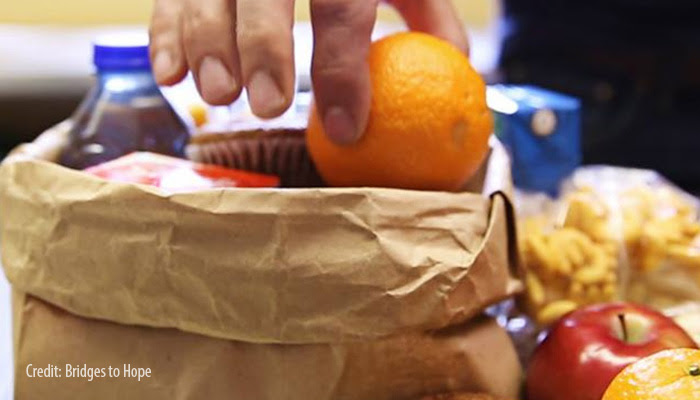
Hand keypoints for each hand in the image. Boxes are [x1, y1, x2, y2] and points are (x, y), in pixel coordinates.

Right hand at [149, 0, 467, 143]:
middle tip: (268, 107)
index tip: (346, 129)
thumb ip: (431, 18)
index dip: (342, 68)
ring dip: (204, 42)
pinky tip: (171, 74)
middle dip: (261, 47)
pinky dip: (164, 32)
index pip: (341, 5)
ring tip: (216, 95)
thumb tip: (453, 76)